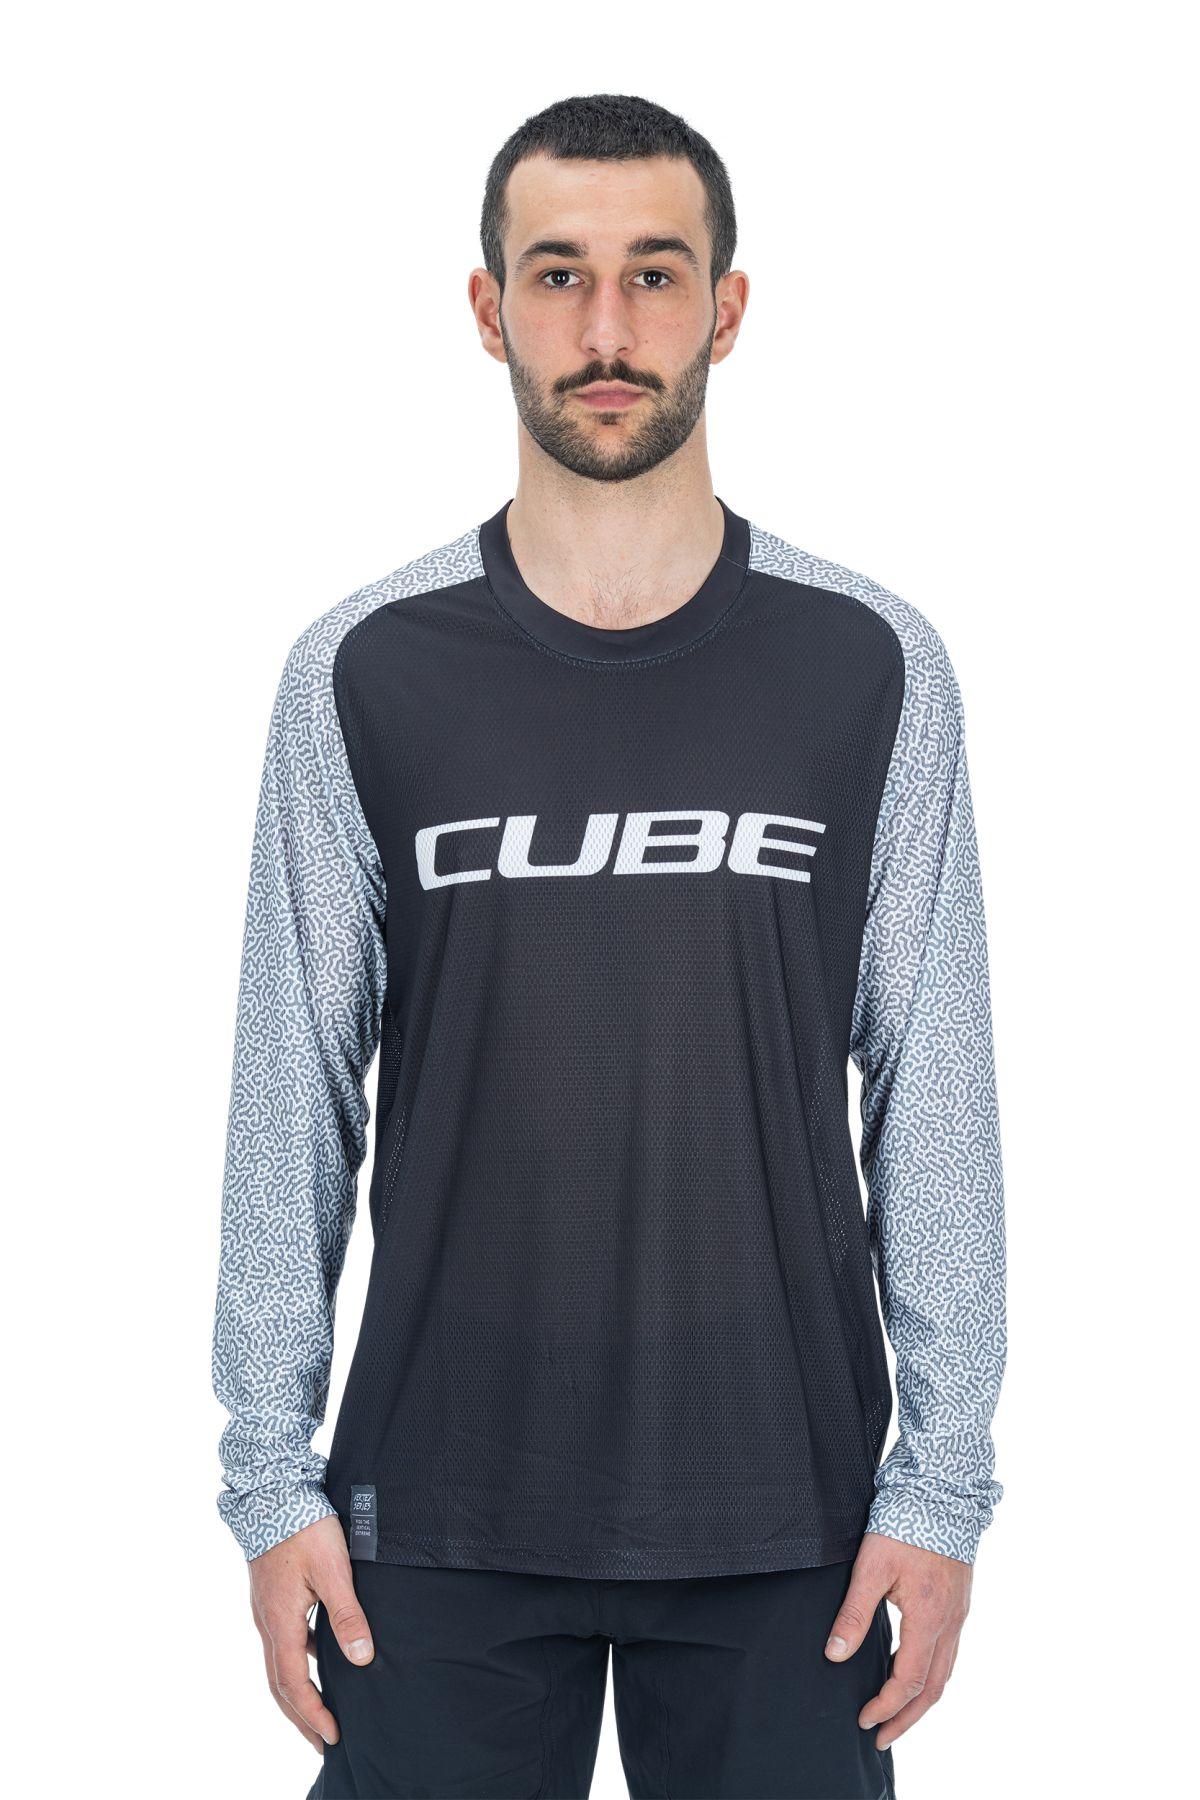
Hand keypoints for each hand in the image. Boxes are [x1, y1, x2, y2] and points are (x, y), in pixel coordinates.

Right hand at [248, 1513, 374, 1752]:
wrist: (273, 1492)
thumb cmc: (304, 1527)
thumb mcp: (333, 1570)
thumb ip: (347, 1615)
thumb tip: (361, 1659)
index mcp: (280, 1622)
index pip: (292, 1684)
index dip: (312, 1714)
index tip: (332, 1737)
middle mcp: (267, 1622)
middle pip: (279, 1684)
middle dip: (300, 1717)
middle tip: (322, 1742)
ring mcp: (266, 1609)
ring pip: (278, 1664)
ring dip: (296, 1691)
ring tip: (319, 1709)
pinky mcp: (271, 1596)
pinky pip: (282, 1640)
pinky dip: (296, 1661)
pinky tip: (317, 1656)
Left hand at [823, 1530, 972, 1751]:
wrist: (944, 1490)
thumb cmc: (905, 1522)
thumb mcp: (871, 1566)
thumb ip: (854, 1614)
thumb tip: (834, 1655)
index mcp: (929, 1617)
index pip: (908, 1680)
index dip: (886, 1706)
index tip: (864, 1719)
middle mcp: (951, 1622)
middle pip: (933, 1688)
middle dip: (907, 1718)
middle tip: (882, 1738)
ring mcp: (959, 1613)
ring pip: (946, 1672)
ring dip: (921, 1699)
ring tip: (898, 1715)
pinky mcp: (960, 1601)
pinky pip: (950, 1652)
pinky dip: (932, 1674)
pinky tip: (915, 1672)